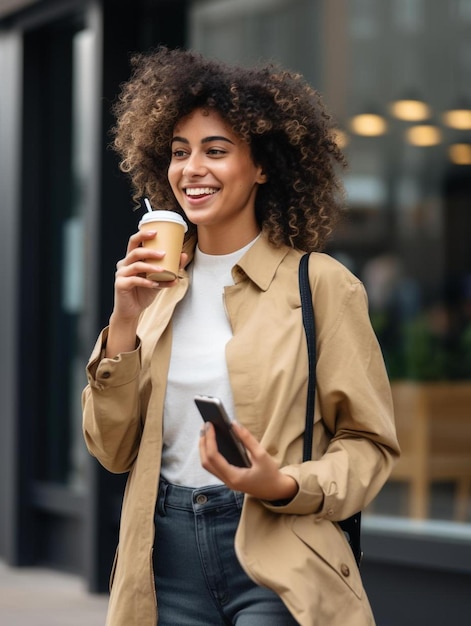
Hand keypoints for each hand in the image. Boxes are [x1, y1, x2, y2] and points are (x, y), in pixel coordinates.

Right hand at [105, 230, 187, 356]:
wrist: (133, 310)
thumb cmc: (144, 292)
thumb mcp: (159, 279)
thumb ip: (170, 268)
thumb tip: (183, 256)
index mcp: (132, 259)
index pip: (134, 242)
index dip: (143, 234)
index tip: (156, 231)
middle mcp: (124, 264)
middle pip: (134, 251)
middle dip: (149, 250)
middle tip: (163, 253)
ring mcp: (121, 274)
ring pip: (135, 265)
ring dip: (150, 266)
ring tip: (162, 270)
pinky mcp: (120, 285)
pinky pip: (134, 280)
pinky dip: (146, 282)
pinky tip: (154, 284)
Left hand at [199, 421, 297, 500]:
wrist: (276, 490)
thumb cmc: (270, 474)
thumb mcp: (261, 454)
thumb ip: (247, 439)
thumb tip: (234, 424)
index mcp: (234, 477)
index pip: (214, 457)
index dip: (209, 440)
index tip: (209, 425)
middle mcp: (227, 481)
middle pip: (206, 462)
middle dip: (203, 443)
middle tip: (205, 425)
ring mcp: (227, 481)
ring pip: (208, 465)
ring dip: (204, 448)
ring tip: (206, 432)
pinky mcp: (228, 478)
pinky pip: (213, 466)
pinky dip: (210, 453)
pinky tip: (213, 442)